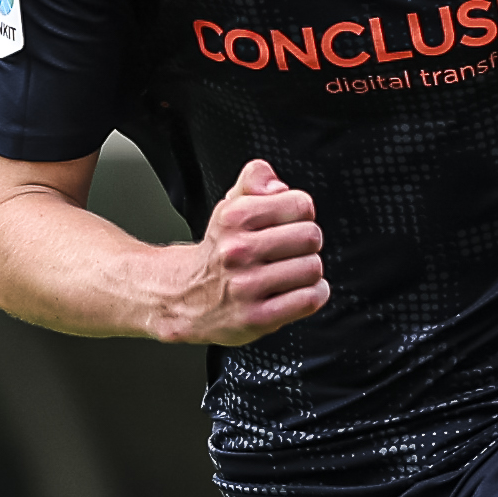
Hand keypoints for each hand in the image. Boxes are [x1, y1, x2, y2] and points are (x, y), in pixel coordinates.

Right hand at [161, 158, 329, 345]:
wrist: (184, 297)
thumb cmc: (219, 251)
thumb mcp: (230, 205)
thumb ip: (255, 179)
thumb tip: (278, 187)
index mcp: (233, 218)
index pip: (300, 204)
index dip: (301, 214)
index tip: (289, 223)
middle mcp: (237, 251)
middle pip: (310, 237)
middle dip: (307, 243)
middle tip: (290, 251)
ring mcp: (246, 286)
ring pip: (312, 268)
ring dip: (309, 271)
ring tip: (290, 273)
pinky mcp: (255, 317)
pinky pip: (308, 299)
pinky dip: (313, 294)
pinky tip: (296, 292)